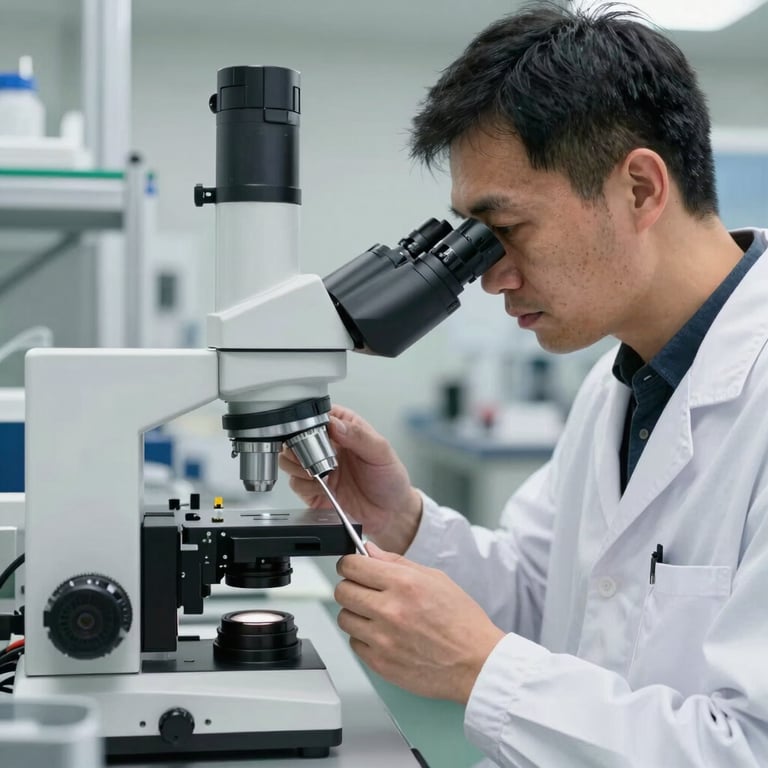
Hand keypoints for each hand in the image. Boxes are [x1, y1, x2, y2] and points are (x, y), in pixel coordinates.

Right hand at [278, 404, 422, 553]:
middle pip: (295, 436)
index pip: (318, 415)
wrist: (390, 513)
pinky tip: (322, 486)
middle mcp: (328, 446)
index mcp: (345, 429)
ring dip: (299, 466)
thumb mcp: (381, 452)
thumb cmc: (390, 479)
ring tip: (318, 472)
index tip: (315, 433)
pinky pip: (295, 483)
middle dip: (299, 446)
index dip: (311, 422)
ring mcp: (319, 468)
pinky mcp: (313, 489)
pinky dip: (304, 485)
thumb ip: (358, 435)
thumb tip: (335, 424)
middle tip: (315, 456)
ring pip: (289, 459)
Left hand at [335, 543, 505, 703]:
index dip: (350, 564)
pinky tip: (384, 635)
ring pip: (344, 617)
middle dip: (351, 586)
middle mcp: (389, 610)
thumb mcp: (435, 578)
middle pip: (342, 591)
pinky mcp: (380, 663)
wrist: (476, 663)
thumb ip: (397, 562)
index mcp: (404, 583)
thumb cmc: (462, 621)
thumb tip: (369, 550)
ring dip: (356, 613)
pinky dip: (364, 638)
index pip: (352, 566)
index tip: (354, 567)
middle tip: (364, 590)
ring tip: (377, 615)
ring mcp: (382, 639)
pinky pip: (354, 643)